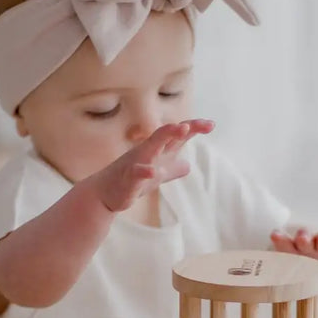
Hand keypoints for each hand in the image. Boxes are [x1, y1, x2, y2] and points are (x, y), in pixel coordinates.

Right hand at [89, 120, 213, 212]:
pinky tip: (154, 172)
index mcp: (156, 150)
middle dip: (183, 127)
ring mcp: (136, 163)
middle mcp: (147, 151)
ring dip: (166, 135)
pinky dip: (144, 171)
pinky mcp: (127, 179)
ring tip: (182, 129)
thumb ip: (173, 168)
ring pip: (152, 146)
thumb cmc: (131, 181)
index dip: (193, 128)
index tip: (211, 124)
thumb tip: (188, 165)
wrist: (106, 195)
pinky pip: (136, 173)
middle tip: (202, 123)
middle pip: (166, 134)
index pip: (177, 136)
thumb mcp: (157, 175)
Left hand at [269, 227, 317, 279]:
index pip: (284, 240)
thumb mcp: (284, 277)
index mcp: (289, 248)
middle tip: (302, 241)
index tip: (275, 236)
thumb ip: (275, 280)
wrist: (309, 279)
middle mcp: (305, 244)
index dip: (280, 238)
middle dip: (303, 237)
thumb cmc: (294, 274)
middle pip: (304, 236)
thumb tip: (257, 294)